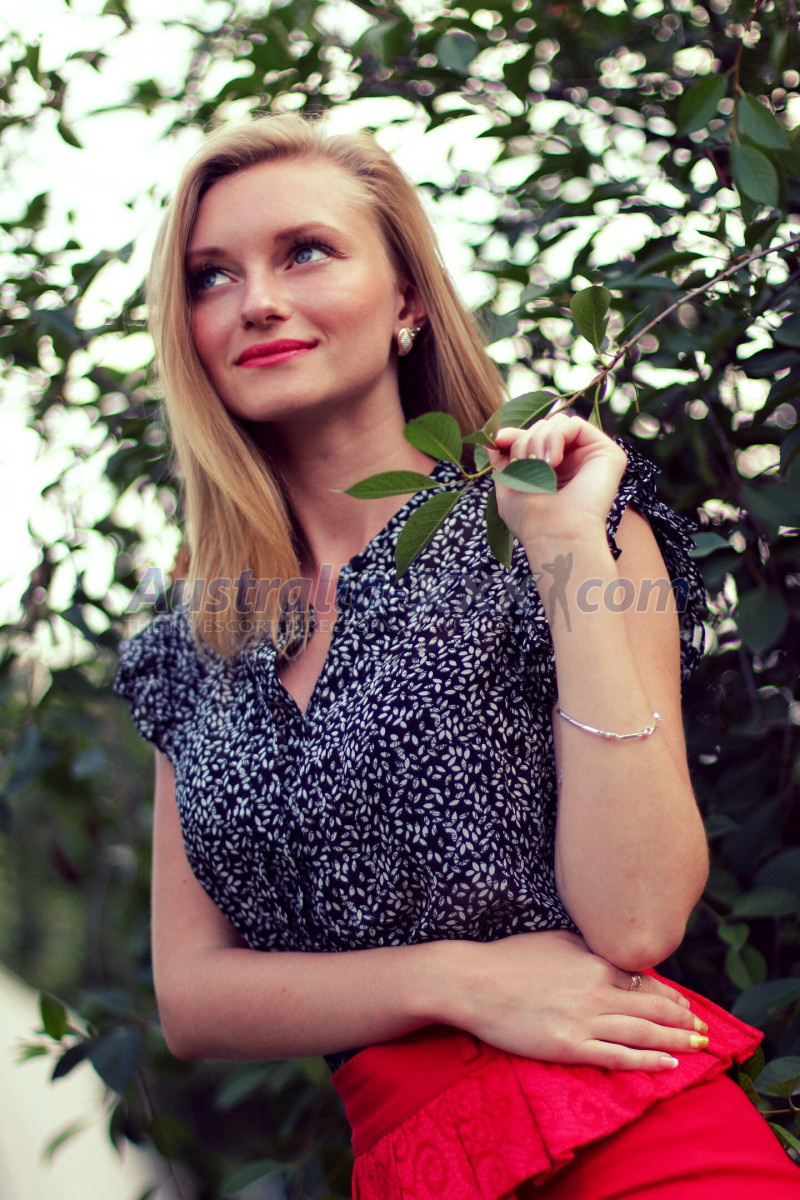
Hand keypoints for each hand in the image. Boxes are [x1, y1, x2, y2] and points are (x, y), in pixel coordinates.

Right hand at [456, 931, 705, 1071]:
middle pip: (652, 1009)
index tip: (686, 1006)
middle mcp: (596, 991)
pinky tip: (668, 1064)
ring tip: (698, 1047)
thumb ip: (588, 949)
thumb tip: (612, 955)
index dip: (670, 997)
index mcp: (594, 962)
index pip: (644, 982)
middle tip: (704, 1030)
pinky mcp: (569, 1046)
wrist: (475, 982)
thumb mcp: (555, 940)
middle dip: (682, 1020)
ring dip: (676, 1041)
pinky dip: (647, 1061)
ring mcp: (584, 1020)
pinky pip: (617, 1056)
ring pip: (642, 1033)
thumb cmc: (510, 957)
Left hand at [487, 413, 627, 551]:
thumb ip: (503, 460)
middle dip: (525, 442)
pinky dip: (556, 436)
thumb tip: (491, 437)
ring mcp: (592, 456)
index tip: (497, 440)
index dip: (515, 436)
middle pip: (543, 426)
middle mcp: (575, 461)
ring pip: (558, 422)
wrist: (556, 535)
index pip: (534, 437)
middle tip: (527, 467)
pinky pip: (575, 423)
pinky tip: (553, 461)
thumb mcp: (510, 485)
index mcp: (555, 470)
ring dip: (539, 440)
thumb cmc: (532, 520)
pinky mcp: (608, 453)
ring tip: (542, 467)